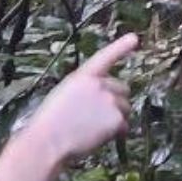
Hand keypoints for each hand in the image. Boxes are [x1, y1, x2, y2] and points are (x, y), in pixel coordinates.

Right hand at [19, 33, 136, 161]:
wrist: (48, 142)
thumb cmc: (49, 123)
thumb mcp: (63, 96)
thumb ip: (85, 91)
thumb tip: (105, 99)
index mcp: (81, 77)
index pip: (104, 57)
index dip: (120, 47)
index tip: (133, 38)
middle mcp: (98, 85)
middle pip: (122, 89)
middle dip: (115, 100)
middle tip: (96, 116)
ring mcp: (110, 101)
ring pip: (125, 108)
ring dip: (115, 117)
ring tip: (92, 128)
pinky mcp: (117, 118)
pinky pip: (125, 126)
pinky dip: (115, 133)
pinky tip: (96, 136)